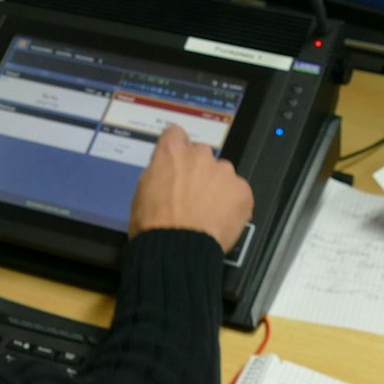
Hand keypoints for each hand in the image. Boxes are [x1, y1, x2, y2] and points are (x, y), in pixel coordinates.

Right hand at [127, 125, 253, 251]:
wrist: (177, 249)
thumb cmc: (155, 225)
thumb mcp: (142, 191)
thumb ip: (158, 172)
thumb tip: (165, 172)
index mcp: (172, 152)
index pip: (176, 134)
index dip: (176, 148)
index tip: (177, 161)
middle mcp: (199, 155)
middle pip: (202, 155)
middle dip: (198, 171)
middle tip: (192, 196)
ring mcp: (223, 172)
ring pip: (222, 174)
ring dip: (217, 188)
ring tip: (207, 212)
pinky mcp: (241, 190)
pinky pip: (238, 192)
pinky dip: (233, 204)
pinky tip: (220, 219)